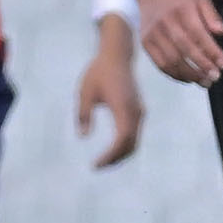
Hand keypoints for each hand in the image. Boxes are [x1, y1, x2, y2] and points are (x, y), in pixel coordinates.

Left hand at [76, 14, 144, 167]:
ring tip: (102, 162)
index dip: (110, 155)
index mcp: (123, 106)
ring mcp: (139, 112)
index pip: (122, 139)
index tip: (95, 164)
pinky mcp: (138, 111)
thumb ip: (83, 114)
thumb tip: (82, 136)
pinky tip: (110, 151)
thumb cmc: (98, 72)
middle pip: (131, 145)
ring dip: (120, 155)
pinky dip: (124, 146)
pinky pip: (134, 135)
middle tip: (96, 167)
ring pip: (134, 142)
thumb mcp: (85, 92)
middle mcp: (135, 111)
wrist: (117, 55)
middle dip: (115, 159)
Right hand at [137, 0, 222, 85]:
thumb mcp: (201, 0)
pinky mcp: (145, 43)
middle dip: (201, 66)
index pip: (198, 33)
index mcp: (182, 9)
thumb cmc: (181, 0)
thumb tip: (222, 32)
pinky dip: (175, 75)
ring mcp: (153, 33)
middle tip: (215, 77)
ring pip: (171, 60)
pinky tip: (188, 79)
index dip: (211, 51)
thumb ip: (212, 16)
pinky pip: (160, 64)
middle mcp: (166, 22)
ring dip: (189, 75)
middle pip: (184, 49)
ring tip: (204, 82)